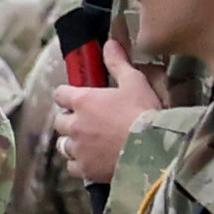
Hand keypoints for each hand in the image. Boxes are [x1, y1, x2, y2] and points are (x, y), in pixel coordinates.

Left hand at [51, 53, 160, 186]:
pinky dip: (79, 164)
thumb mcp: (134, 81)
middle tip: (86, 122)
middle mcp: (75, 125)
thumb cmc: (143, 112)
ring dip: (72, 142)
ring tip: (87, 143)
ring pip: (63, 145)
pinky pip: (72, 167)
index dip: (67, 96)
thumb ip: (118, 63)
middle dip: (69, 121)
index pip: (59, 94)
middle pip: (59, 122)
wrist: (153, 150)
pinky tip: (91, 162)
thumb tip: (110, 43)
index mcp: (82, 101)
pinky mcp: (86, 170)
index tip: (77, 98)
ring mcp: (78, 149)